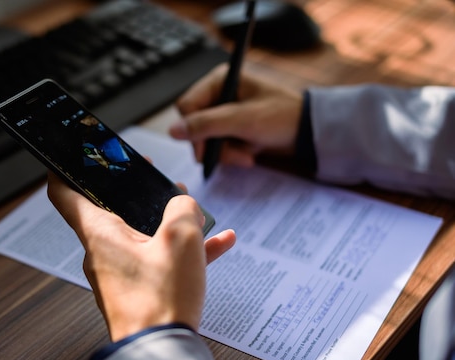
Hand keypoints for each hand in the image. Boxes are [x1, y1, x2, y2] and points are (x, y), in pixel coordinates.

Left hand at [47, 172, 235, 340]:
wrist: (162, 354)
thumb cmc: (161, 300)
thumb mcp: (181, 239)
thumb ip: (182, 209)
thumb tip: (182, 205)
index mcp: (100, 233)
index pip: (64, 193)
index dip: (64, 169)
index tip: (74, 156)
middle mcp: (103, 252)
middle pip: (111, 210)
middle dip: (136, 193)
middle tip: (156, 179)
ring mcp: (120, 273)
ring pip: (142, 235)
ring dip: (167, 222)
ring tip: (194, 211)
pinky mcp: (138, 290)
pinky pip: (159, 261)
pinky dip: (183, 250)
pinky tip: (219, 243)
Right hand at [169, 63, 302, 166]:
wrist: (309, 133)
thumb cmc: (282, 117)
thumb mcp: (243, 120)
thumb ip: (207, 125)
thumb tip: (172, 131)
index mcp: (219, 80)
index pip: (186, 106)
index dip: (193, 129)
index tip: (206, 148)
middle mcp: (218, 94)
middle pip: (195, 126)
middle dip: (214, 146)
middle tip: (236, 156)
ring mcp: (225, 113)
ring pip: (205, 140)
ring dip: (225, 153)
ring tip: (247, 155)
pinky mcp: (231, 128)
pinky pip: (218, 146)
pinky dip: (232, 154)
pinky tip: (249, 153)